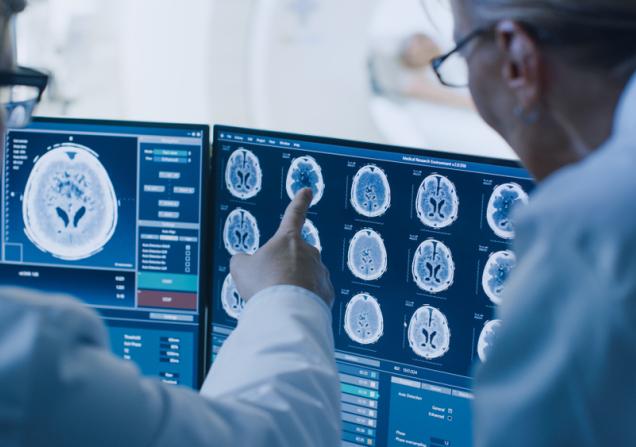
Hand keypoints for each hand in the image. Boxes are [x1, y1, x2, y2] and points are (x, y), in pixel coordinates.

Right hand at [230, 188, 334, 306]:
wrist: (285, 311)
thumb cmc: (263, 284)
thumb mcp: (241, 268)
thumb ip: (243, 260)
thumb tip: (245, 262)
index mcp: (288, 239)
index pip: (294, 214)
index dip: (300, 202)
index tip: (308, 191)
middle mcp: (309, 252)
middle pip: (295, 257)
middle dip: (284, 269)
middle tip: (269, 285)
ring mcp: (321, 272)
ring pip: (305, 277)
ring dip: (293, 286)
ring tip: (279, 300)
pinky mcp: (327, 292)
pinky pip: (314, 295)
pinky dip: (303, 301)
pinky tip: (291, 308)